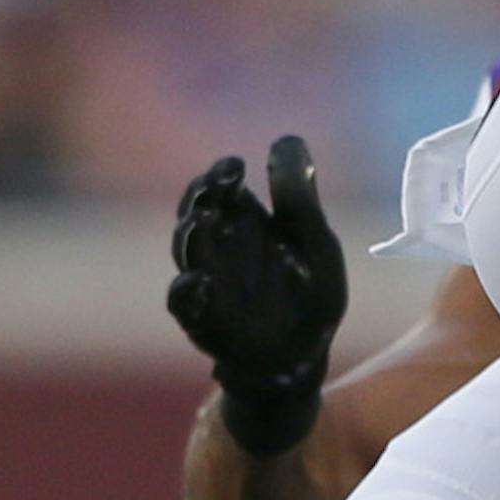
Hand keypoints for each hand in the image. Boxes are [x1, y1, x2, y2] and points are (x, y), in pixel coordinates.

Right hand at [167, 134, 347, 457]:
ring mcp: (207, 284)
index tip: (234, 166)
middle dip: (202, 198)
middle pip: (195, 213)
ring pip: (186, 252)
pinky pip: (185, 305)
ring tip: (205, 220)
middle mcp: (218, 249)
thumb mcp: (314, 245)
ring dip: (193, 236)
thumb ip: (299, 199)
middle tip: (217, 186)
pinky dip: (188, 291)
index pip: (219, 188)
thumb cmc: (307, 297)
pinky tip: (200, 281)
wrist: (301, 360)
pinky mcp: (204, 321)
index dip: (221, 175)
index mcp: (244, 224)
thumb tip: (287, 139)